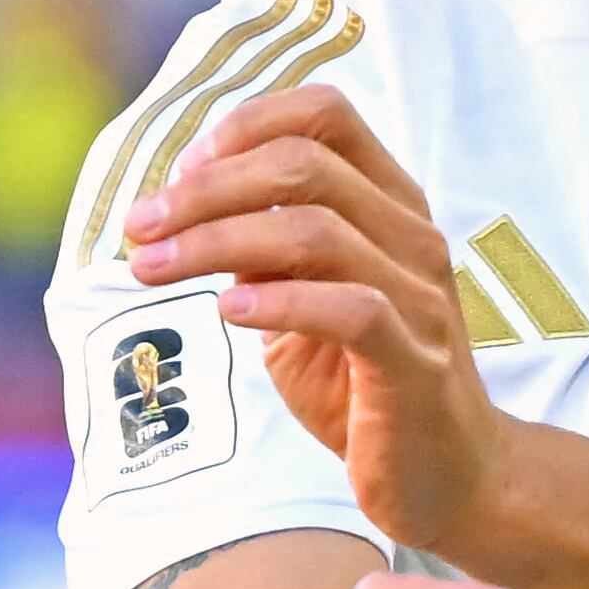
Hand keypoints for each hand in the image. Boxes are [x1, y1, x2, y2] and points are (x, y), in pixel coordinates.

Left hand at [122, 85, 510, 562]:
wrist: (449, 474)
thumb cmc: (367, 385)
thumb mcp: (307, 304)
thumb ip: (265, 257)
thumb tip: (183, 215)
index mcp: (391, 206)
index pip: (326, 114)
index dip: (244, 127)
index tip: (180, 175)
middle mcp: (412, 236)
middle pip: (305, 164)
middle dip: (204, 190)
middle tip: (139, 227)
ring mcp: (421, 296)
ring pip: (317, 230)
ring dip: (216, 242)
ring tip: (152, 269)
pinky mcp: (413, 361)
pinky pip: (350, 309)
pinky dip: (279, 302)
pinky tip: (228, 313)